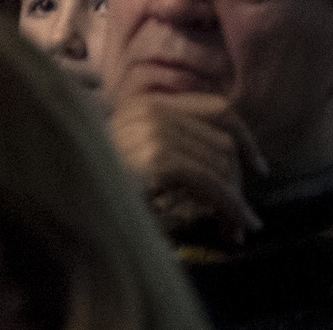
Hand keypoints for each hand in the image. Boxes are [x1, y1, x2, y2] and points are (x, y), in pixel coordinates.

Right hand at [107, 90, 263, 239]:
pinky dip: (231, 207)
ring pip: (220, 164)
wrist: (73, 200)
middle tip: (243, 218)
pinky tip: (237, 226)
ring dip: (235, 201)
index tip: (259, 166)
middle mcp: (150, 110)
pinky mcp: (158, 158)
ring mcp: (153, 131)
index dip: (245, 137)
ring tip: (237, 229)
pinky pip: (211, 182)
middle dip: (238, 182)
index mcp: (146, 103)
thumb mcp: (139, 155)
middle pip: (222, 141)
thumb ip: (173, 146)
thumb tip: (227, 164)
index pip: (215, 107)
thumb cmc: (102, 186)